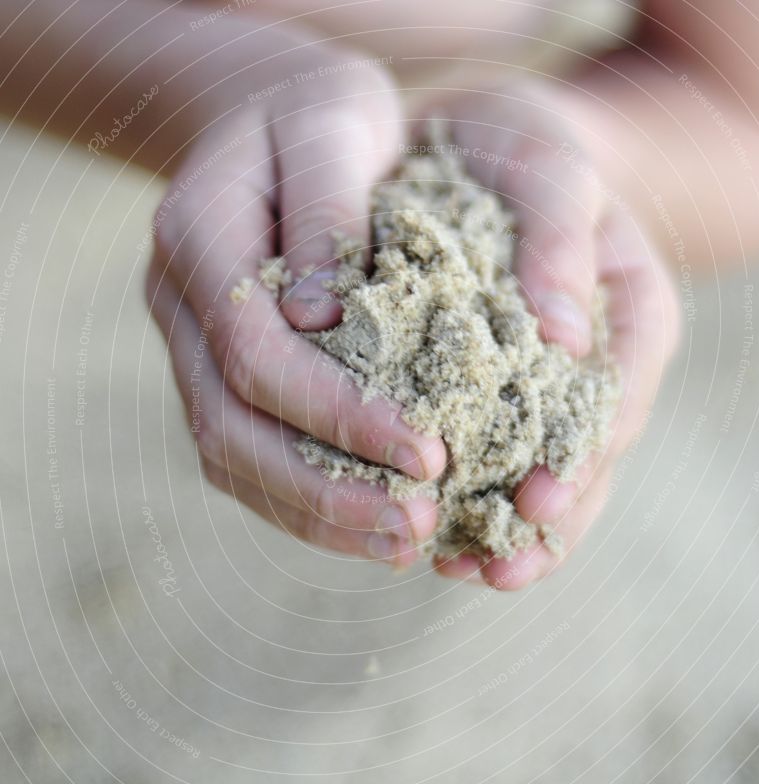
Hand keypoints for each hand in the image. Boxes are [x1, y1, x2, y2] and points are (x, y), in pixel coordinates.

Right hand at [146, 45, 444, 567]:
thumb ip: (327, 209)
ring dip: (316, 514)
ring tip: (404, 541)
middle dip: (325, 488)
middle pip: (230, 425)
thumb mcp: (335, 124)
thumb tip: (323, 319)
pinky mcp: (220, 371)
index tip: (427, 452)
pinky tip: (372, 521)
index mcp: (196, 237)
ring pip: (231, 457)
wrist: (273, 118)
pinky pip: (248, 454)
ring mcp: (191, 344)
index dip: (337, 413)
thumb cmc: (319, 116)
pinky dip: (306, 498)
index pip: (255, 354)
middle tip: (415, 525)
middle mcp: (179, 303)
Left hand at [425, 80, 680, 588]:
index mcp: (630, 317)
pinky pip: (478, 453)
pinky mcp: (481, 389)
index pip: (617, 402)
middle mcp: (587, 364)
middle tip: (496, 572)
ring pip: (531, 471)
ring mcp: (537, 383)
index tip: (539, 505)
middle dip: (542, 526)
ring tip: (456, 569)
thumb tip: (568, 337)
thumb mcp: (551, 165)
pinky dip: (454, 494)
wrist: (475, 145)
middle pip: (582, 461)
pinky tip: (424, 531)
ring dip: (496, 530)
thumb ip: (565, 235)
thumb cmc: (522, 147)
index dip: (582, 461)